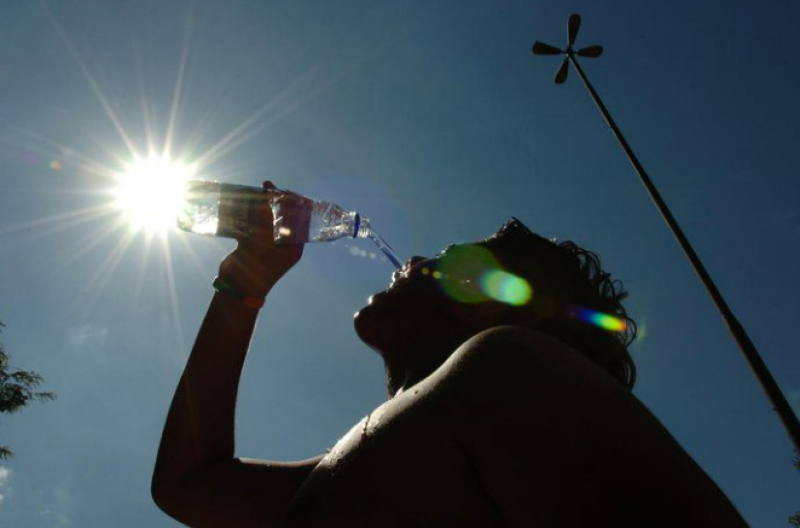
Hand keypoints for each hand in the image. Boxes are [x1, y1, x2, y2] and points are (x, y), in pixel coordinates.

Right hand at [218, 181, 303, 297]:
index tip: (285, 191)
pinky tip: (244, 202)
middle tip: (268, 187)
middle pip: (284, 217)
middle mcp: (283, 244)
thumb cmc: (255, 272)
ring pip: (267, 219)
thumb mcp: (261, 247)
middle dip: (277, 201)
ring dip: (262, 205)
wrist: (236, 289)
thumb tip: (265, 203)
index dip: (294, 204)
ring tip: (257, 190)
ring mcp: (267, 243)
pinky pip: (254, 224)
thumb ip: (264, 225)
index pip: (300, 220)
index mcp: (294, 247)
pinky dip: (249, 214)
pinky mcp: (253, 243)